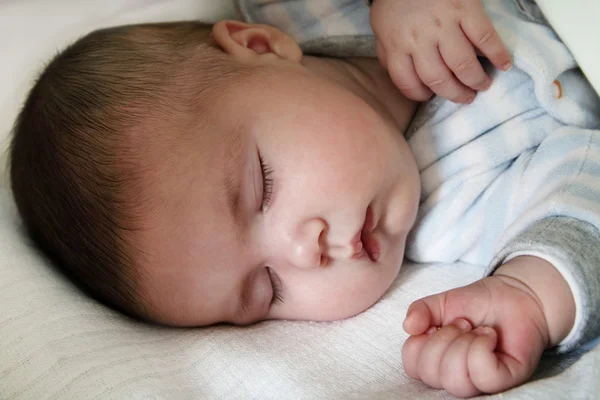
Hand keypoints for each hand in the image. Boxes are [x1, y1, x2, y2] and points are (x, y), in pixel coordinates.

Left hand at [370, 0, 511, 102]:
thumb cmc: (396, 0)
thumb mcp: (381, 28)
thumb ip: (388, 54)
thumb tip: (403, 78)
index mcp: (396, 46)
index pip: (408, 84)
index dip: (421, 95)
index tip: (431, 97)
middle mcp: (419, 39)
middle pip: (439, 79)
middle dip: (455, 94)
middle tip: (466, 98)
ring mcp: (444, 25)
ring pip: (462, 64)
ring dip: (475, 81)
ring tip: (482, 85)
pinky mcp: (466, 9)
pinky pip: (485, 37)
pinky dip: (498, 54)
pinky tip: (504, 64)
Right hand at [401, 274, 548, 396]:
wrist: (514, 295)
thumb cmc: (477, 304)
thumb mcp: (440, 303)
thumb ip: (420, 311)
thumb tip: (408, 326)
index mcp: (436, 361)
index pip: (413, 366)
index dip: (421, 342)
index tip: (439, 323)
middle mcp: (455, 376)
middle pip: (431, 374)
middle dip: (444, 339)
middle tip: (463, 323)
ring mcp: (479, 382)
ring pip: (455, 380)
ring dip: (464, 343)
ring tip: (477, 330)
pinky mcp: (504, 379)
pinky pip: (482, 374)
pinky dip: (481, 347)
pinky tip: (488, 335)